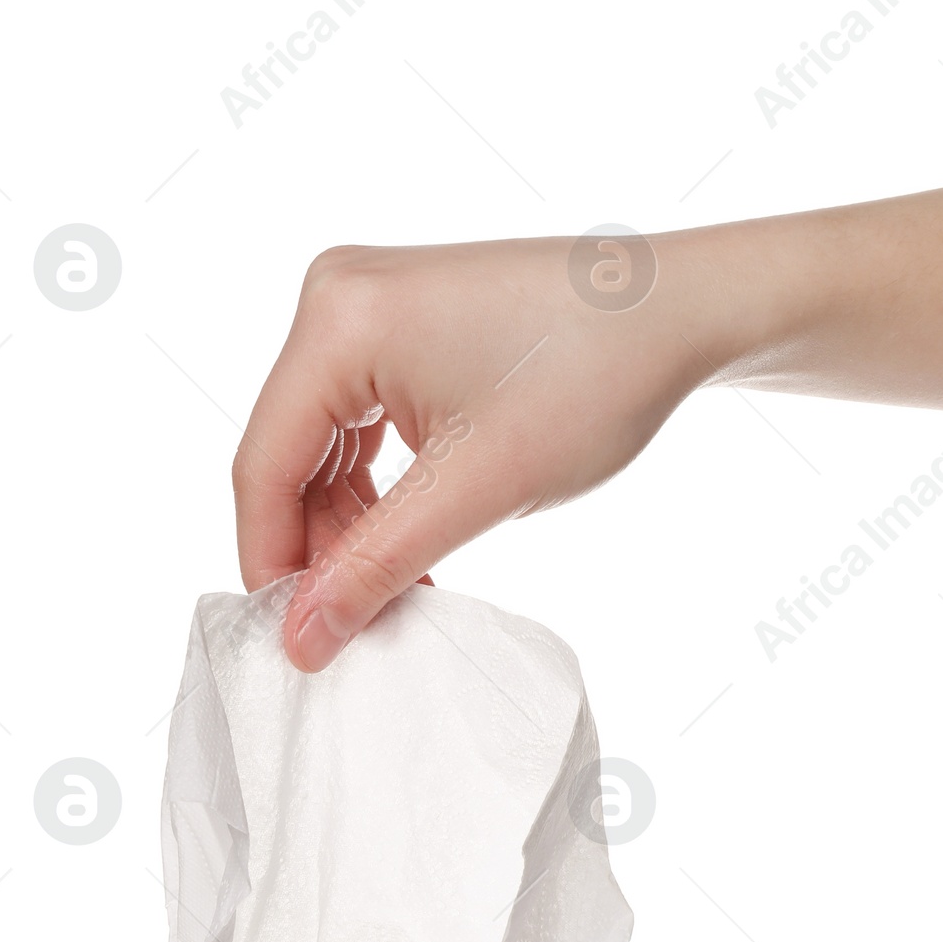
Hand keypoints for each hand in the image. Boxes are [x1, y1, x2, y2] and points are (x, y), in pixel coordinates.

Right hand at [233, 236, 718, 672]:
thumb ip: (375, 568)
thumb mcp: (475, 490)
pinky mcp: (395, 325)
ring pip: (319, 451)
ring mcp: (363, 306)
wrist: (680, 310)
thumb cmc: (593, 378)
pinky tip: (412, 546)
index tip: (298, 643)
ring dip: (351, 530)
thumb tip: (301, 640)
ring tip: (400, 592)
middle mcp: (334, 297)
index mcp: (337, 321)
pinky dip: (378, 493)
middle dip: (318, 550)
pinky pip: (355, 426)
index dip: (271, 565)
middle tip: (358, 627)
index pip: (262, 467)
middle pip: (285, 458)